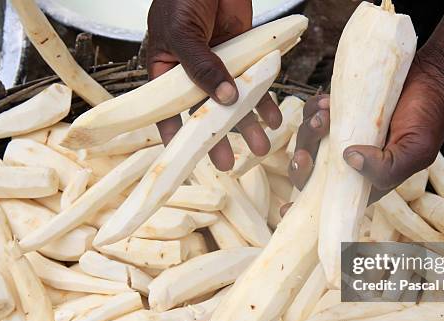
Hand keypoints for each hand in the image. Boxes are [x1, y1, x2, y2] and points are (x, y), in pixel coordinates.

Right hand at [147, 0, 281, 169]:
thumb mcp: (184, 32)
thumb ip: (202, 67)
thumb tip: (224, 101)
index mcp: (167, 71)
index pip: (168, 111)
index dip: (177, 136)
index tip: (188, 158)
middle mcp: (194, 74)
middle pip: (206, 113)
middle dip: (220, 138)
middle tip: (230, 165)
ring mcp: (221, 67)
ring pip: (235, 103)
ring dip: (249, 125)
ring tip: (263, 148)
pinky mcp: (245, 58)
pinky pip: (256, 83)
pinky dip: (266, 101)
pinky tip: (275, 119)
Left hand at [289, 51, 443, 194]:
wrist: (432, 80)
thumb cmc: (428, 119)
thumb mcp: (415, 151)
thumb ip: (386, 168)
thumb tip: (348, 159)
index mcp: (364, 180)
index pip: (330, 200)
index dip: (305, 206)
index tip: (285, 211)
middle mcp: (349, 161)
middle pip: (309, 171)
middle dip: (302, 161)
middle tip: (307, 150)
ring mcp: (341, 135)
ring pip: (307, 140)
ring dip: (309, 130)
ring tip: (326, 116)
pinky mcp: (338, 111)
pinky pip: (312, 113)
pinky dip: (313, 109)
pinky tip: (327, 103)